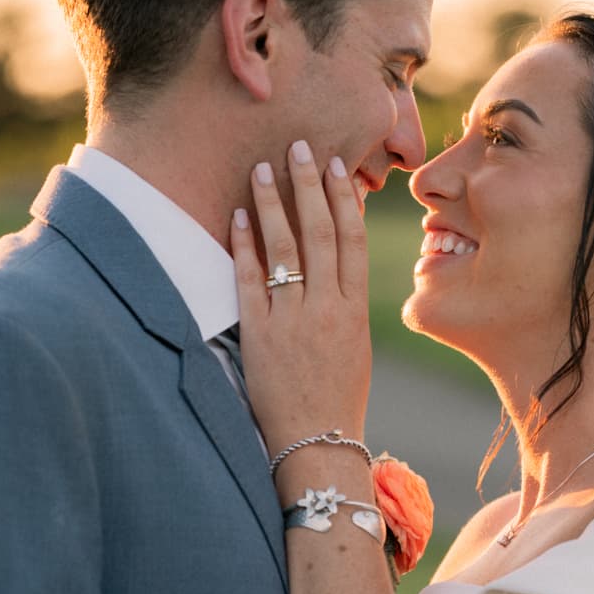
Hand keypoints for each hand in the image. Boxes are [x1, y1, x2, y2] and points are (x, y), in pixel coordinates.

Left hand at [231, 144, 370, 471]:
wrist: (318, 447)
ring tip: (263, 167)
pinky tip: (240, 215)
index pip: (351, 239)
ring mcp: (293, 320)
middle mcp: (327, 308)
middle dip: (308, 184)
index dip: (341, 198)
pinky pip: (251, 280)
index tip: (334, 166)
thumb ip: (343, 307)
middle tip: (298, 146)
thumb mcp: (354, 349)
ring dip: (274, 203)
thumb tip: (335, 268)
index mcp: (354, 310)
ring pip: (285, 247)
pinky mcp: (261, 335)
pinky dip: (245, 245)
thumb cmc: (338, 403)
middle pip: (320, 231)